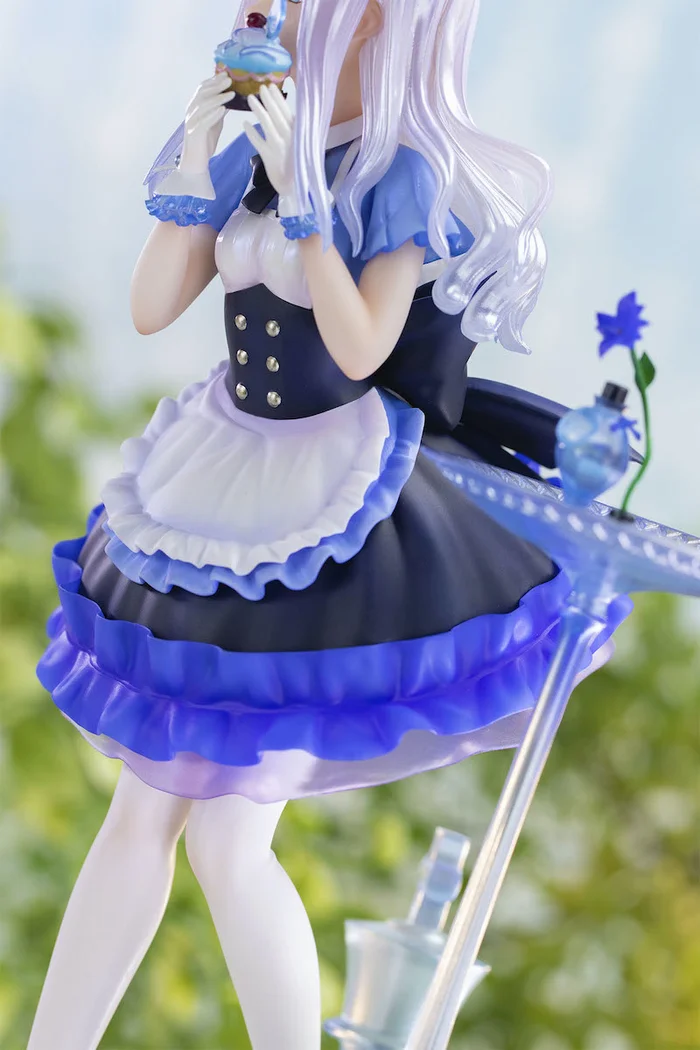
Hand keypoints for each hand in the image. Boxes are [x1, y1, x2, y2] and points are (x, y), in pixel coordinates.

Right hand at [158, 72, 233, 198]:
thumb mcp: (215, 121)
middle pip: (203, 94)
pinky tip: (223, 109)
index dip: (213, 80)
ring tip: (231, 93)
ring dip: (218, 98)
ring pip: (203, 105)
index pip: (203, 88)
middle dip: (216, 85)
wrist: (195, 161)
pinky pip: (204, 121)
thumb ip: (219, 109)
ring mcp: (191, 122)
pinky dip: (214, 114)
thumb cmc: (205, 141)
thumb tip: (231, 97)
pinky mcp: (195, 133)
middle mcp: (191, 111)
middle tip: (230, 80)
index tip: (226, 74)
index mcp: (194, 106)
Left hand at [243, 85, 300, 214]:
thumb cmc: (297, 165)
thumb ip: (295, 131)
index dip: (278, 98)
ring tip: (249, 98)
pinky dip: (250, 131)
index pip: (287, 111)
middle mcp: (289, 137)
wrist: (295, 188)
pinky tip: (244, 124)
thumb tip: (288, 114)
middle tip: (259, 87)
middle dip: (267, 99)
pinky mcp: (268, 156)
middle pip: (276, 113)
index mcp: (298, 133)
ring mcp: (278, 146)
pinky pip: (257, 141)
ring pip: (266, 123)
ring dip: (257, 109)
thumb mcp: (301, 145)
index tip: (271, 87)